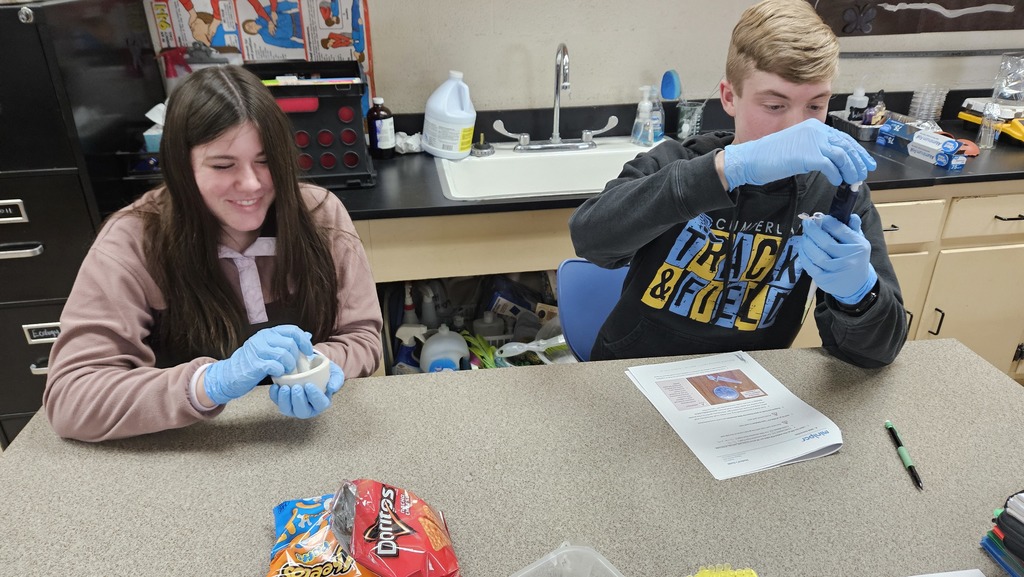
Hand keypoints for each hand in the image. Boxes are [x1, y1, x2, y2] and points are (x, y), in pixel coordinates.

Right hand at [204, 325, 313, 405]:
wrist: (229, 375)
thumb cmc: (252, 363)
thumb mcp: (270, 348)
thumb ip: (286, 342)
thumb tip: (307, 334)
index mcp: (268, 333)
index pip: (292, 330)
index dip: (304, 341)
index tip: (309, 352)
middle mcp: (262, 338)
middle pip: (290, 343)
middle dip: (297, 357)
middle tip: (295, 366)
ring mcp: (257, 350)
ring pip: (284, 354)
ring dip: (289, 365)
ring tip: (286, 371)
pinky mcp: (255, 364)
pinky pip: (275, 366)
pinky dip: (280, 371)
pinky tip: (277, 374)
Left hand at [269, 361, 343, 418]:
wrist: (311, 367)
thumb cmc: (324, 372)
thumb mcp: (335, 373)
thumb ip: (336, 380)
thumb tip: (331, 388)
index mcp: (322, 403)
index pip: (319, 404)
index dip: (314, 396)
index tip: (309, 385)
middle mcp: (308, 408)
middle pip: (302, 411)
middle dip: (298, 400)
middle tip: (296, 387)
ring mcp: (294, 406)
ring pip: (288, 410)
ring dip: (285, 400)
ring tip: (285, 388)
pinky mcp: (284, 402)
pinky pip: (277, 403)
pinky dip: (275, 396)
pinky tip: (276, 386)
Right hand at [722, 119, 876, 188]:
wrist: (751, 159)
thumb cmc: (769, 156)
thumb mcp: (797, 147)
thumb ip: (815, 149)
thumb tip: (833, 162)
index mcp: (814, 127)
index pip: (843, 138)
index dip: (857, 151)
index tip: (864, 162)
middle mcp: (815, 131)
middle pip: (846, 145)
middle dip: (858, 161)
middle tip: (863, 174)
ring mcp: (812, 142)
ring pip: (842, 156)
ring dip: (850, 170)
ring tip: (852, 180)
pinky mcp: (808, 155)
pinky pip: (831, 166)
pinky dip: (836, 175)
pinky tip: (836, 181)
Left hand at [799, 213, 877, 304]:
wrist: (856, 284)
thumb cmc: (854, 258)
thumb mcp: (859, 242)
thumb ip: (853, 228)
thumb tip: (849, 214)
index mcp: (858, 247)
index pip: (840, 230)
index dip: (827, 222)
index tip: (820, 218)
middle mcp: (849, 259)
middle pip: (825, 242)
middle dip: (813, 231)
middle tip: (807, 223)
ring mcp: (836, 271)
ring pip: (816, 254)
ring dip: (806, 243)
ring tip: (805, 236)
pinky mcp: (825, 280)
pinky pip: (810, 265)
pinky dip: (804, 255)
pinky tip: (804, 249)